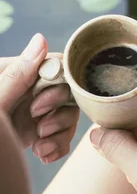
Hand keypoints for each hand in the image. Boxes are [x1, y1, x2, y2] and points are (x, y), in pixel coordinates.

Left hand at [0, 34, 78, 160]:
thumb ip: (17, 75)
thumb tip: (41, 38)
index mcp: (12, 75)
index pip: (51, 66)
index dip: (55, 88)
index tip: (39, 107)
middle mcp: (25, 91)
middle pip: (66, 93)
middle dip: (58, 115)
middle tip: (40, 129)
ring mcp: (32, 113)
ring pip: (68, 116)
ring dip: (59, 135)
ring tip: (40, 148)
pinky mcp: (37, 134)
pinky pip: (62, 135)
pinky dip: (57, 147)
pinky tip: (42, 155)